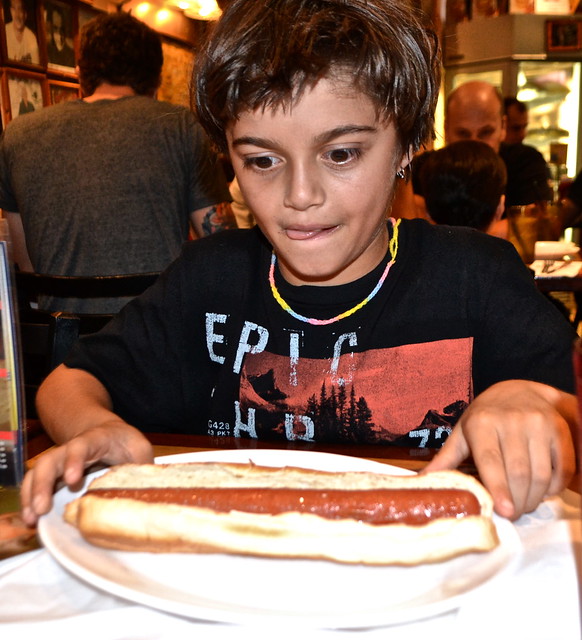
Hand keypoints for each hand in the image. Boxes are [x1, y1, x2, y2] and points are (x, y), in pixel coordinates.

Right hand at [20, 420, 152, 525]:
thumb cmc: (124, 441)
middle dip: (42, 484)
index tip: (72, 478)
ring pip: (38, 473)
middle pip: (50, 461)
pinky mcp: (54, 476)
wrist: (105, 431)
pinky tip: (31, 521)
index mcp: (94, 440)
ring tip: (31, 519)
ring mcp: (59, 463)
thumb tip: (151, 489)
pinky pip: (36, 485)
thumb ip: (142, 464)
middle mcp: (70, 450)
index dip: (75, 460)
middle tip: (41, 508)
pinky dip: (30, 502)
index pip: (81, 446)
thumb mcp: (138, 447)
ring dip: (31, 496)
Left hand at [424, 380, 576, 519]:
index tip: (504, 511)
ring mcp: (538, 424)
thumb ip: (446, 458)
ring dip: (534, 498)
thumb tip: (424, 481)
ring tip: (525, 505)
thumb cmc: (486, 417)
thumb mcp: (463, 432)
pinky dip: (554, 487)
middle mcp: (511, 421)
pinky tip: (542, 491)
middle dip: (517, 501)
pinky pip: (562, 468)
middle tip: (513, 514)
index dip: (498, 487)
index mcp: (482, 423)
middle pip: (518, 473)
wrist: (520, 390)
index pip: (491, 460)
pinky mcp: (559, 430)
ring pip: (541, 474)